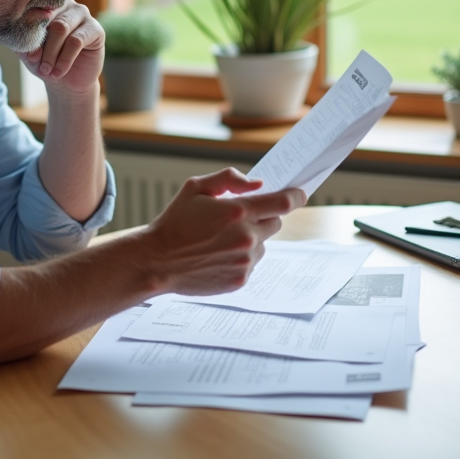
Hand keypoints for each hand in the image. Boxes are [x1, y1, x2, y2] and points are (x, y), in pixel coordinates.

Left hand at [22, 0, 103, 96]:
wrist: (66, 83)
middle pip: (47, 17)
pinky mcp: (95, 29)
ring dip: (51, 53)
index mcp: (46, 2)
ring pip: (61, 27)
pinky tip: (59, 72)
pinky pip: (76, 40)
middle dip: (39, 44)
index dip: (26, 28)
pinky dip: (64, 59)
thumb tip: (12, 29)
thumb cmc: (45, 61)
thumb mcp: (28, 50)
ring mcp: (82, 13)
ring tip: (46, 71)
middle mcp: (65, 3)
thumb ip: (21, 38)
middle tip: (35, 63)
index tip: (26, 54)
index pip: (33, 5)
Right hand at [140, 168, 305, 295]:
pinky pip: (251, 262)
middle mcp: (246, 237)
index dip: (296, 195)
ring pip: (263, 243)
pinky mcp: (241, 279)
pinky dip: (241, 257)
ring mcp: (245, 261)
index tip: (301, 192)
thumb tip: (257, 184)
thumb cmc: (175, 221)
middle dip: (264, 216)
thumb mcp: (196, 187)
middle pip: (275, 222)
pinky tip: (217, 255)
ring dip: (250, 238)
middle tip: (239, 217)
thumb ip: (229, 179)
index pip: (283, 202)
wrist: (158, 260)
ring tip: (220, 240)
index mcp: (238, 211)